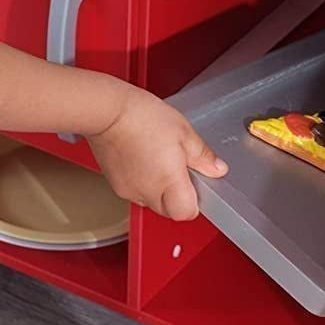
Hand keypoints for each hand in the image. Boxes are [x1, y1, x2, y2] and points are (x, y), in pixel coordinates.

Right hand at [87, 86, 226, 220]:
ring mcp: (128, 190)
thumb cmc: (142, 117)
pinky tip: (142, 158)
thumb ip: (203, 156)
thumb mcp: (184, 132)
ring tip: (157, 159)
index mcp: (169, 181)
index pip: (186, 213)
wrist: (107, 111)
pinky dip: (141, 181)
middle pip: (168, 211)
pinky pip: (134, 191)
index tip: (195, 184)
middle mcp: (147, 191)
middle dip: (176, 196)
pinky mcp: (114, 184)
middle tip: (178, 169)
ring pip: (150, 202)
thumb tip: (217, 169)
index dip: (194, 202)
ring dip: (158, 189)